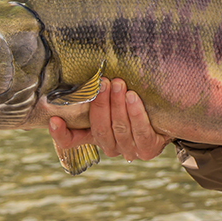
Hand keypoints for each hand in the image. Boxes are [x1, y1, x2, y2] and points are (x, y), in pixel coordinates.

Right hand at [48, 77, 169, 160]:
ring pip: (119, 128)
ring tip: (119, 84)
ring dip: (118, 105)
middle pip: (99, 128)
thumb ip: (100, 93)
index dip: (61, 134)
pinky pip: (140, 132)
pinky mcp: (148, 149)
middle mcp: (109, 146)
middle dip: (100, 104)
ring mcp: (128, 150)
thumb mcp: (114, 100)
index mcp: (95, 136)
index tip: (54, 119)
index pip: (71, 141)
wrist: (166, 119)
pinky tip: (133, 98)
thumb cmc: (134, 104)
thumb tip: (90, 70)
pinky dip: (136, 114)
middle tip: (102, 82)